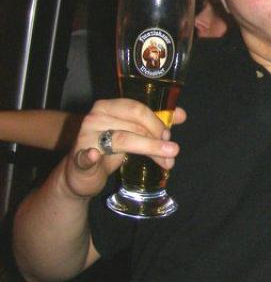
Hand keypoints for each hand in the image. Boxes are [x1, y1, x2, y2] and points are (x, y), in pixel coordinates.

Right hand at [62, 99, 185, 198]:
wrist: (80, 174)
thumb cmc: (109, 148)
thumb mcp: (132, 132)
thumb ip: (155, 123)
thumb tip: (181, 114)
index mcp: (108, 106)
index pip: (137, 109)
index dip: (156, 122)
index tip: (169, 135)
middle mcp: (95, 117)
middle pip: (134, 124)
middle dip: (157, 138)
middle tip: (172, 151)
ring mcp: (85, 138)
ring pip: (122, 140)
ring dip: (148, 150)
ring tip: (167, 161)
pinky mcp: (78, 159)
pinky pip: (85, 157)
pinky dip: (90, 156)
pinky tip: (95, 156)